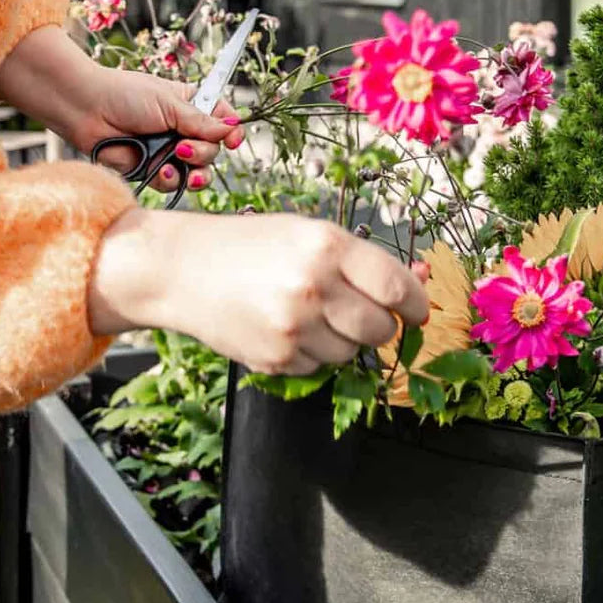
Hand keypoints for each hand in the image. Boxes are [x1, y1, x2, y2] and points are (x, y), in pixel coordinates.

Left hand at [68, 70, 244, 194]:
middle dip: (204, 152)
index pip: (222, 120)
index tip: (233, 139)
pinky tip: (161, 171)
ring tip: (180, 161)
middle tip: (184, 147)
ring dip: (194, 171)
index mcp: (189, 106)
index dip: (231, 131)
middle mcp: (182, 130)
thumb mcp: (168, 102)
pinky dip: (171, 180)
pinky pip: (175, 184)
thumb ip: (201, 121)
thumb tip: (231, 129)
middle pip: (213, 151)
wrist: (87, 112)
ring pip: (198, 172)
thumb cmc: (123, 95)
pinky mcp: (155, 171)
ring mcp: (169, 153)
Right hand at [89, 210, 430, 373]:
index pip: (396, 287)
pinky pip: (318, 368)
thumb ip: (361, 262)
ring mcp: (293, 327)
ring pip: (350, 353)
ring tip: (307, 315)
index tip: (417, 313)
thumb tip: (419, 285)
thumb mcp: (307, 235)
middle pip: (380, 329)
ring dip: (341, 340)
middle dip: (379, 327)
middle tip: (359, 314)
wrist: (182, 269)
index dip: (415, 305)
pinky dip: (310, 353)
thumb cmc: (251, 247)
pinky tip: (283, 329)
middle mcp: (313, 287)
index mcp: (326, 246)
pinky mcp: (276, 359)